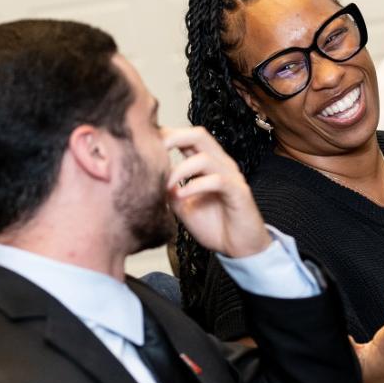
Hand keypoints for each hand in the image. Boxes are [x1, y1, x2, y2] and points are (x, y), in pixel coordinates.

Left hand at [162, 126, 268, 258]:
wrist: (239, 248)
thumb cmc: (214, 225)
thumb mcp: (182, 206)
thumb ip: (169, 190)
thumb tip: (150, 179)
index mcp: (207, 163)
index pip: (188, 137)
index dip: (167, 135)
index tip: (144, 144)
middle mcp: (221, 163)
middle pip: (199, 135)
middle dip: (173, 138)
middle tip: (152, 150)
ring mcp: (232, 176)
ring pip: (205, 157)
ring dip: (180, 169)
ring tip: (165, 185)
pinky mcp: (239, 192)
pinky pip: (217, 181)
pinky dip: (195, 186)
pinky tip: (181, 195)